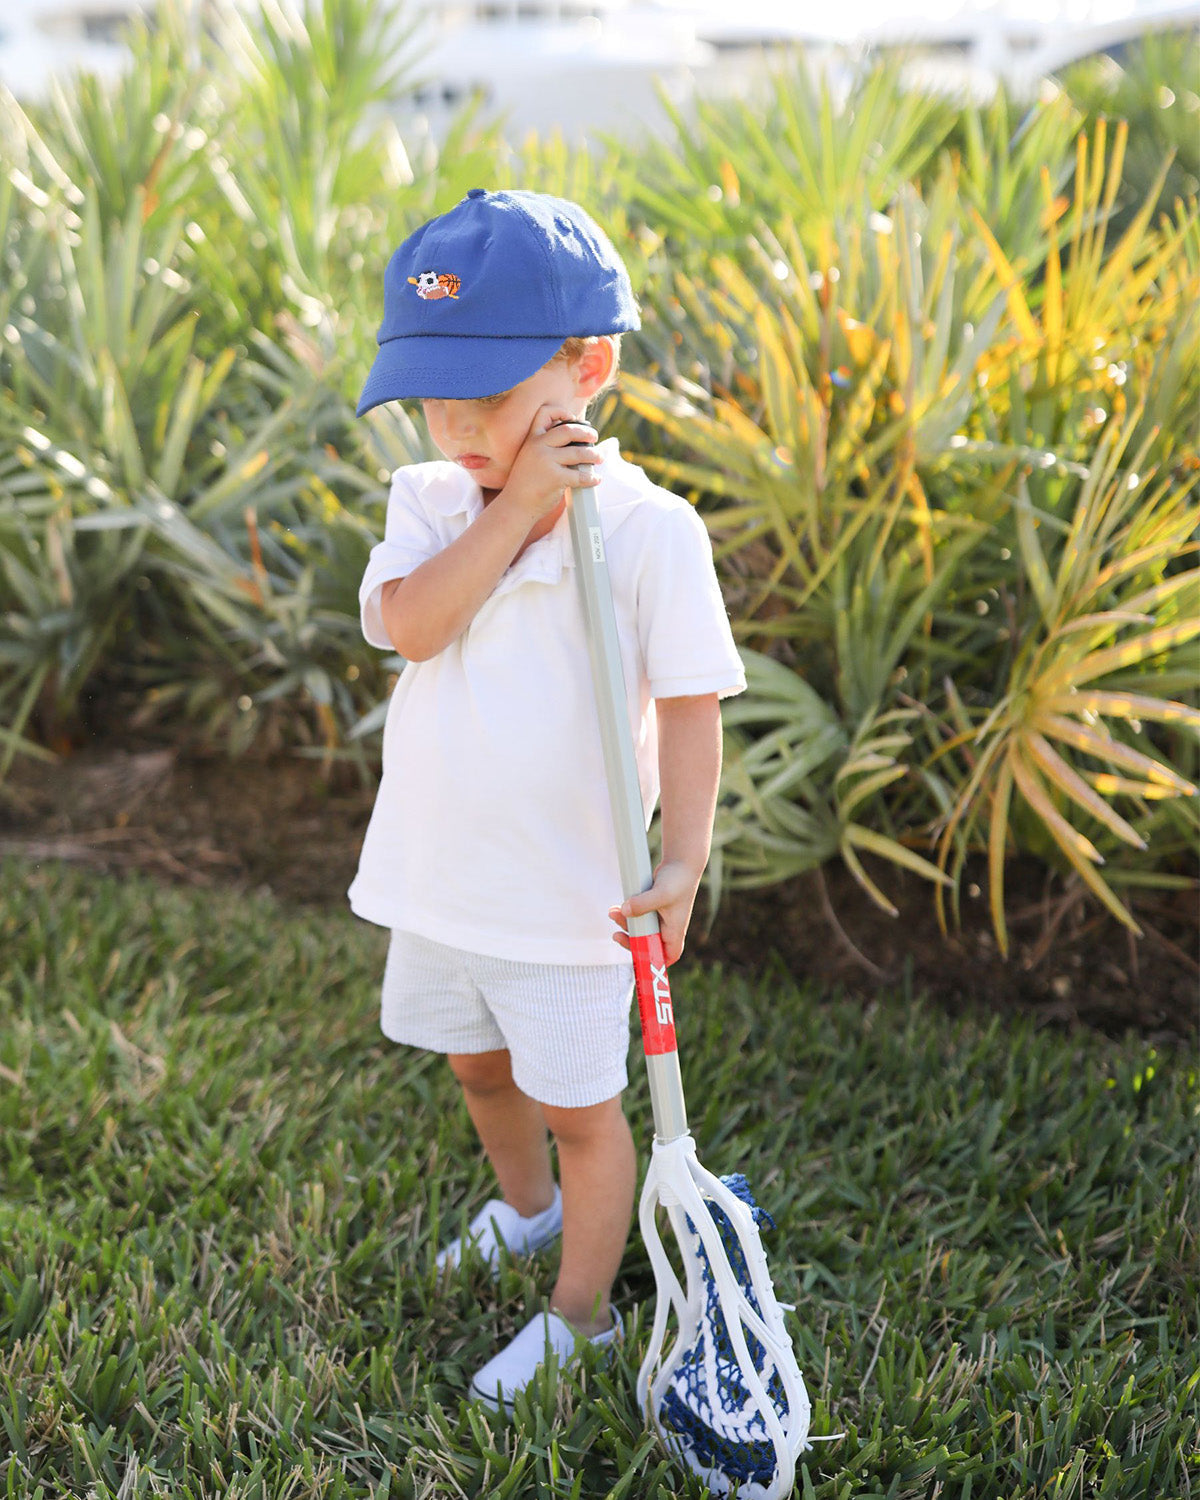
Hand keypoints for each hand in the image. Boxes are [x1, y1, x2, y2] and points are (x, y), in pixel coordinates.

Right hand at [499, 405, 601, 520]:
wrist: (515, 504)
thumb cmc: (525, 483)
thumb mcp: (529, 457)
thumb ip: (544, 447)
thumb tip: (573, 441)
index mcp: (531, 439)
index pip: (544, 413)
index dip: (561, 412)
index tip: (573, 418)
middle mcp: (538, 446)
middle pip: (568, 430)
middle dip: (586, 432)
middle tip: (594, 437)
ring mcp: (546, 461)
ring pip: (578, 452)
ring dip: (593, 455)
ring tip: (599, 458)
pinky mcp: (555, 478)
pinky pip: (580, 475)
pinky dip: (591, 478)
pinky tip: (595, 479)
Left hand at [608, 860, 702, 966]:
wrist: (682, 860)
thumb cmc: (678, 879)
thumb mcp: (661, 893)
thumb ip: (643, 904)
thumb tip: (624, 911)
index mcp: (675, 930)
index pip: (669, 955)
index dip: (655, 962)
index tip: (638, 959)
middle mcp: (668, 926)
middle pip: (648, 944)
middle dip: (630, 940)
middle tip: (616, 935)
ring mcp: (660, 917)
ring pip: (640, 929)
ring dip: (625, 924)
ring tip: (612, 913)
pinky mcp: (653, 907)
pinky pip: (638, 916)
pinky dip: (626, 913)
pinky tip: (616, 907)